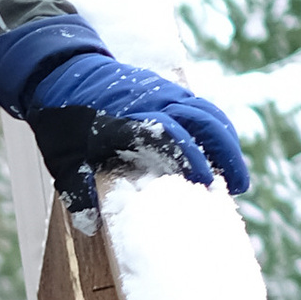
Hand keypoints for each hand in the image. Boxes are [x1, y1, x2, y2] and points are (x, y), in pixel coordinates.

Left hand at [0, 13, 249, 218]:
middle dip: (225, 152)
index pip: (168, 135)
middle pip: (201, 119)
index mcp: (125, 120)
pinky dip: (217, 128)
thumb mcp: (62, 159)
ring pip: (206, 111)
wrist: (61, 71)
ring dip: (226, 141)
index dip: (190, 157)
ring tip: (237, 176)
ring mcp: (161, 91)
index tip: (206, 182)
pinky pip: (200, 105)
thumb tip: (92, 228)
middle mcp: (150, 102)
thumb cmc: (62, 120)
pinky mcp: (166, 89)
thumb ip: (77, 192)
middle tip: (239, 186)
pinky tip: (221, 152)